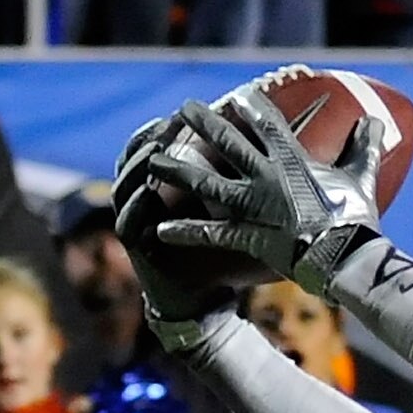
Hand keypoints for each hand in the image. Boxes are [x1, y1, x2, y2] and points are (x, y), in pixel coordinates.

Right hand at [112, 118, 233, 335]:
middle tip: (169, 121)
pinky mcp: (131, 242)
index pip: (158, 148)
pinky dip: (136, 202)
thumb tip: (286, 166)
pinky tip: (146, 190)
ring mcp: (134, 218)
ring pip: (126, 181)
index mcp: (165, 188)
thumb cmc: (221, 258)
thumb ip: (246, 193)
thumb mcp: (236, 221)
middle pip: (138, 156)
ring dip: (140, 163)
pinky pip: (128, 216)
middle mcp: (143, 198)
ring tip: (155, 148)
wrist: (205, 299)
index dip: (167, 129)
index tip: (184, 113)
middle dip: (151, 137)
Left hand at [150, 90, 384, 294]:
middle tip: (184, 109)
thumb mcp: (362, 179)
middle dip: (203, 123)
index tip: (237, 95)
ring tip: (154, 162)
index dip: (251, 107)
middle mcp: (265, 178)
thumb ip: (365, 149)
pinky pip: (210, 232)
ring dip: (178, 171)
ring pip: (206, 182)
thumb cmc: (357, 220)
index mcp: (292, 162)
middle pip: (226, 143)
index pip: (267, 125)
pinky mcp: (247, 235)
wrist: (345, 258)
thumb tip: (377, 122)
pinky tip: (161, 229)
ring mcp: (252, 206)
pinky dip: (186, 232)